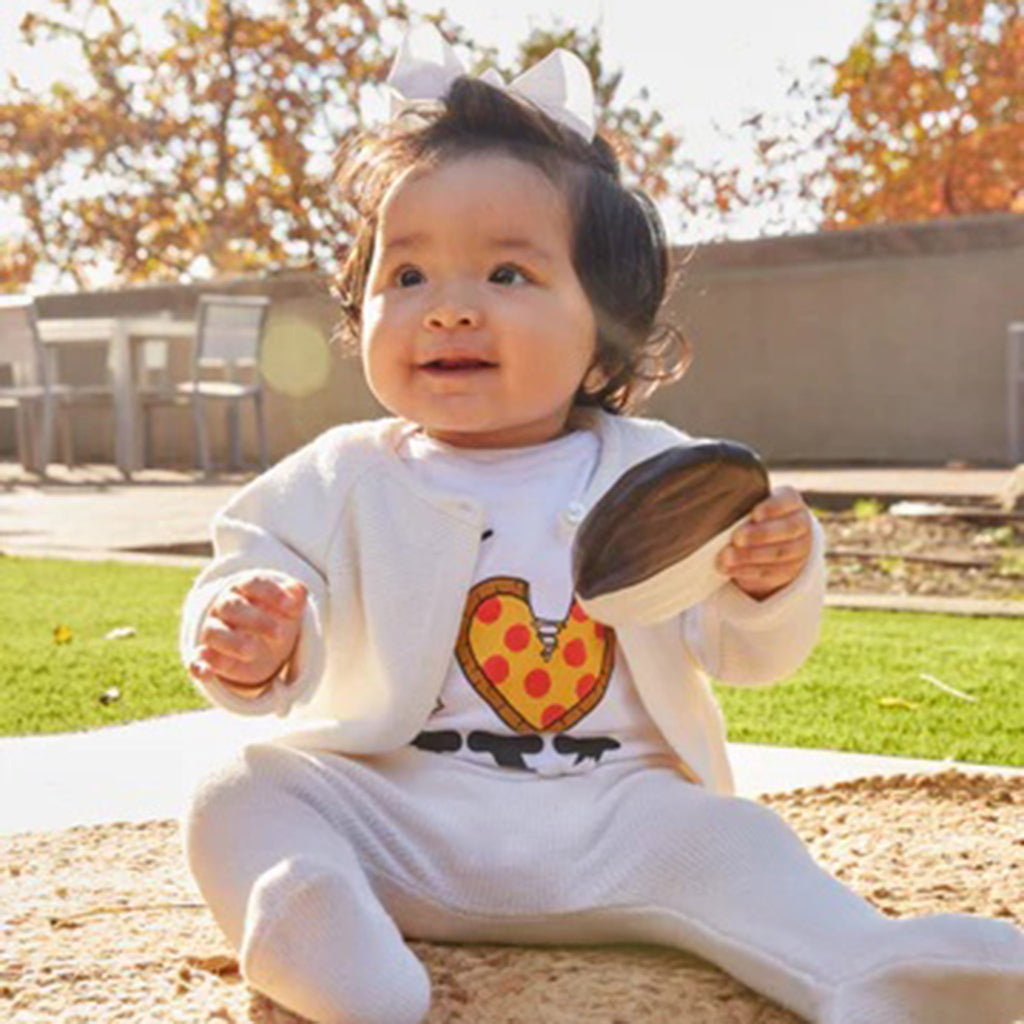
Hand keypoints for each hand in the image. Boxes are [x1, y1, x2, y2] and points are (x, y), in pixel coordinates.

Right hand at [189, 573, 306, 688]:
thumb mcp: (287, 609)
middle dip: (257, 620)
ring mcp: (213, 630)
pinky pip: (195, 660)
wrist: (258, 642)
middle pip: (232, 607)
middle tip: (281, 634)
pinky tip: (207, 673)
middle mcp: (223, 607)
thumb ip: (294, 599)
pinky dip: (198, 666)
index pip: (253, 584)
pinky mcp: (206, 657)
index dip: (272, 593)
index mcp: (244, 589)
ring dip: (232, 642)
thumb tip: (300, 591)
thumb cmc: (273, 617)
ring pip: (214, 632)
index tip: (292, 607)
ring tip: (253, 651)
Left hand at [715, 486, 813, 600]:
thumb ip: (739, 504)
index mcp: (791, 502)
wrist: (766, 540)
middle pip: (787, 530)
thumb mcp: (748, 505)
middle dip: (760, 534)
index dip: (774, 507)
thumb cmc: (749, 515)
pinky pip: (769, 572)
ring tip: (726, 556)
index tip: (755, 514)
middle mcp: (800, 524)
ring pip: (778, 554)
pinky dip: (745, 571)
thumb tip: (714, 503)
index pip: (788, 501)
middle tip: (736, 538)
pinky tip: (727, 569)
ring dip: (749, 556)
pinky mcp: (787, 571)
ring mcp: (797, 550)